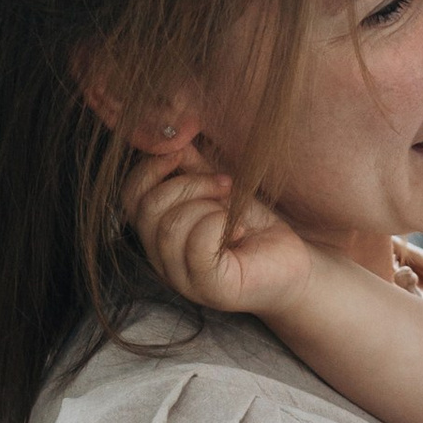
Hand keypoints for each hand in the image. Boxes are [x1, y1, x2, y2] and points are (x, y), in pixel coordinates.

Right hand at [125, 153, 320, 323]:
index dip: (151, 168)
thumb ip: (192, 166)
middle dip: (188, 184)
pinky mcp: (212, 290)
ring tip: (234, 212)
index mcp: (159, 234)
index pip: (129, 197)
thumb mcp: (219, 189)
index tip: (186, 153)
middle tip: (225, 185)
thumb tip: (172, 132)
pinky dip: (220, 225)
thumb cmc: (255, 228)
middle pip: (147, 209)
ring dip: (208, 205)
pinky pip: (198, 245)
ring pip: (171, 226)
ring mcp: (184, 280)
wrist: (293, 262)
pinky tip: (239, 230)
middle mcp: (163, 261)